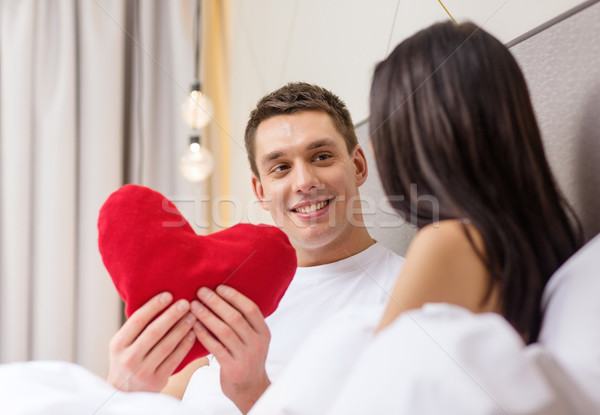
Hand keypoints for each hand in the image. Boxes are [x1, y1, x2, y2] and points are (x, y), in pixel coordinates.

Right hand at [107, 292, 196, 391]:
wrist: (125, 392)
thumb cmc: (128, 358)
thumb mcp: (123, 344)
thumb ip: (136, 327)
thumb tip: (160, 299)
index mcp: (118, 344)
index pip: (137, 320)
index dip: (154, 306)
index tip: (168, 295)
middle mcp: (128, 358)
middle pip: (154, 332)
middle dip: (172, 315)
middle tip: (185, 303)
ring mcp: (142, 371)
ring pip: (167, 345)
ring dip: (182, 328)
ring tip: (193, 316)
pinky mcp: (157, 380)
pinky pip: (175, 359)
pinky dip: (185, 345)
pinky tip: (192, 333)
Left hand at [191, 286, 270, 413]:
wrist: (251, 389)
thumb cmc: (247, 359)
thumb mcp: (254, 339)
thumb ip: (245, 323)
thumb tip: (223, 297)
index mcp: (264, 332)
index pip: (250, 309)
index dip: (234, 296)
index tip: (219, 287)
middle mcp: (257, 343)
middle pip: (235, 317)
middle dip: (216, 302)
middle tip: (201, 292)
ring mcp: (246, 356)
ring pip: (224, 331)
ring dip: (207, 316)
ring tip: (194, 306)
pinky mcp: (233, 368)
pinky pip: (215, 347)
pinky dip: (204, 335)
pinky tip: (194, 326)